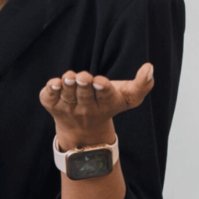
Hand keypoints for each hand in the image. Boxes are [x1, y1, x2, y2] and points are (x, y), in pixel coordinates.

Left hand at [39, 63, 153, 149]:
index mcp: (106, 104)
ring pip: (67, 95)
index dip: (102, 88)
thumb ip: (142, 85)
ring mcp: (68, 108)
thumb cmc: (107, 104)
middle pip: (84, 95)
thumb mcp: (129, 98)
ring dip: (67, 85)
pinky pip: (48, 98)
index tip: (100, 82)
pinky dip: (50, 91)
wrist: (84, 131)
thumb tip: (150, 67)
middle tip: (83, 77)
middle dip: (83, 84)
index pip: (105, 96)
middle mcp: (86, 109)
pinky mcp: (52, 105)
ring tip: (69, 77)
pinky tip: (54, 84)